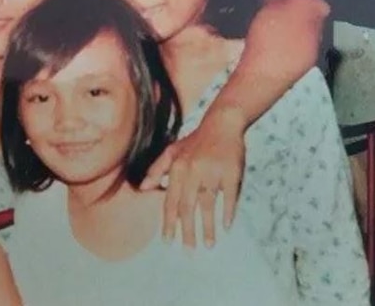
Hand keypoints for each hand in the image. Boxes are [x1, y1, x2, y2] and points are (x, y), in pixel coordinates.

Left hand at [140, 107, 245, 247]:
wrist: (222, 122)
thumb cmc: (196, 140)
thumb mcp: (172, 151)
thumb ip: (157, 169)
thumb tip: (142, 188)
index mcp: (177, 168)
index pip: (170, 200)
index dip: (168, 221)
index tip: (167, 241)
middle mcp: (192, 171)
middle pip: (187, 207)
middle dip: (186, 231)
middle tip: (187, 251)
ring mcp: (212, 172)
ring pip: (207, 205)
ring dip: (207, 227)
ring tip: (208, 245)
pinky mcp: (231, 172)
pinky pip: (228, 197)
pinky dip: (227, 212)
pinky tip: (226, 226)